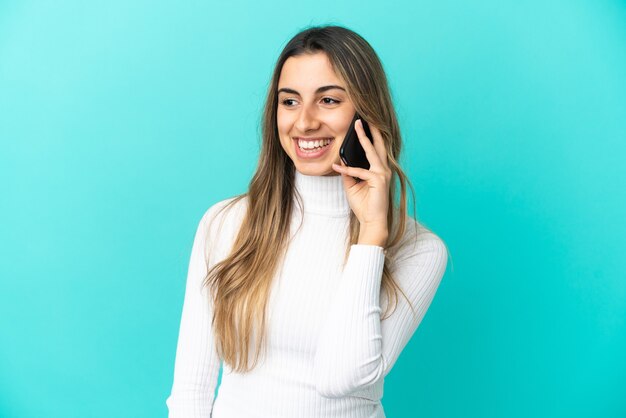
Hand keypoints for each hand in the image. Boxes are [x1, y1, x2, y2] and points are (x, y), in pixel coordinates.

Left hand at [332, 119, 391, 234]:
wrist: (372, 222)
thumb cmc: (364, 205)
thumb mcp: (352, 186)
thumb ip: (348, 172)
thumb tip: (341, 162)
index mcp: (379, 170)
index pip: (374, 150)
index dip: (369, 137)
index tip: (362, 124)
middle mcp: (384, 169)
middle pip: (378, 145)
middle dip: (371, 130)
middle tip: (363, 117)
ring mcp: (383, 174)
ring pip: (372, 151)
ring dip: (365, 137)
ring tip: (358, 125)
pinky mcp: (379, 180)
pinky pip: (360, 171)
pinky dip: (348, 169)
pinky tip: (337, 167)